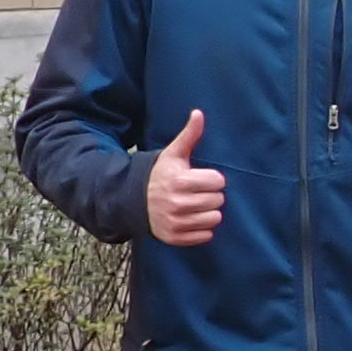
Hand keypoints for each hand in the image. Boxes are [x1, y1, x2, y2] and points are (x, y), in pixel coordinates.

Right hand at [147, 109, 225, 246]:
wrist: (134, 200)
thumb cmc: (160, 174)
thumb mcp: (174, 154)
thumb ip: (189, 135)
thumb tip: (199, 113)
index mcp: (180, 181)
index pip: (218, 181)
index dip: (212, 178)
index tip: (200, 178)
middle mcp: (177, 203)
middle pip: (218, 200)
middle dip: (211, 195)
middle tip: (198, 192)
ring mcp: (176, 222)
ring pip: (214, 219)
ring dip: (209, 212)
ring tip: (196, 205)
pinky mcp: (175, 237)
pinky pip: (205, 236)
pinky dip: (202, 228)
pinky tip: (191, 218)